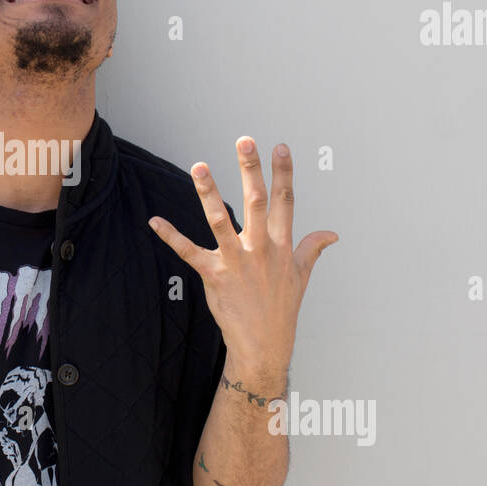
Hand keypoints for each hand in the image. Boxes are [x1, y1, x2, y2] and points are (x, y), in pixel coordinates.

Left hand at [148, 138, 336, 381]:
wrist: (264, 345)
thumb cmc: (281, 309)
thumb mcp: (301, 277)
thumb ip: (312, 249)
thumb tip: (331, 234)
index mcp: (282, 246)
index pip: (285, 201)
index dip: (283, 173)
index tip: (281, 146)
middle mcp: (261, 249)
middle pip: (256, 201)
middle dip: (251, 169)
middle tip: (244, 140)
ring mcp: (237, 262)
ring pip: (220, 221)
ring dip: (208, 193)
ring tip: (198, 166)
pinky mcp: (214, 275)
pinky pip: (189, 252)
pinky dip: (171, 236)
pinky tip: (155, 221)